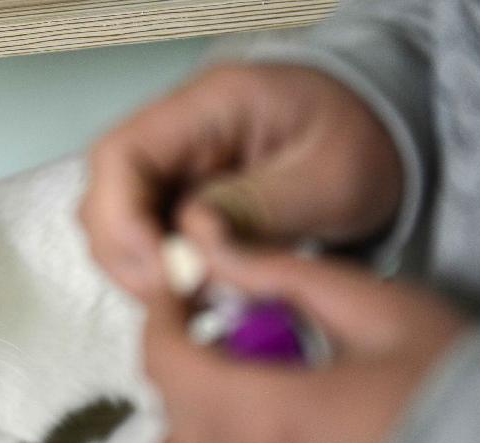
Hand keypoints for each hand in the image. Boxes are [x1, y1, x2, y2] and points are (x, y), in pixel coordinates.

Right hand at [81, 63, 402, 298]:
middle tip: (178, 299)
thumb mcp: (330, 178)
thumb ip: (259, 208)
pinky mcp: (178, 201)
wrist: (376, 138)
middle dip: (129, 257)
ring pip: (116, 228)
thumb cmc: (360, 142)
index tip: (162, 270)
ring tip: (194, 299)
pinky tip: (198, 291)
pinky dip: (161, 275)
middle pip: (104, 197)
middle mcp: (174, 135)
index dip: (121, 219)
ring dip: (142, 272)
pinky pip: (145, 243)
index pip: (120, 156)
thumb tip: (192, 243)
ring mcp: (172, 170)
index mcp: (208, 106)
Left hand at [145, 247, 466, 442]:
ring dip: (199, 427)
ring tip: (258, 406)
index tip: (178, 294)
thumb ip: (285, 277)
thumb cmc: (455, 403)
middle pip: (171, 413)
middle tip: (245, 343)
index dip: (161, 317)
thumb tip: (213, 252)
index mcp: (261, 423)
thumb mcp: (383, 314)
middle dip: (192, 365)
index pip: (163, 361)